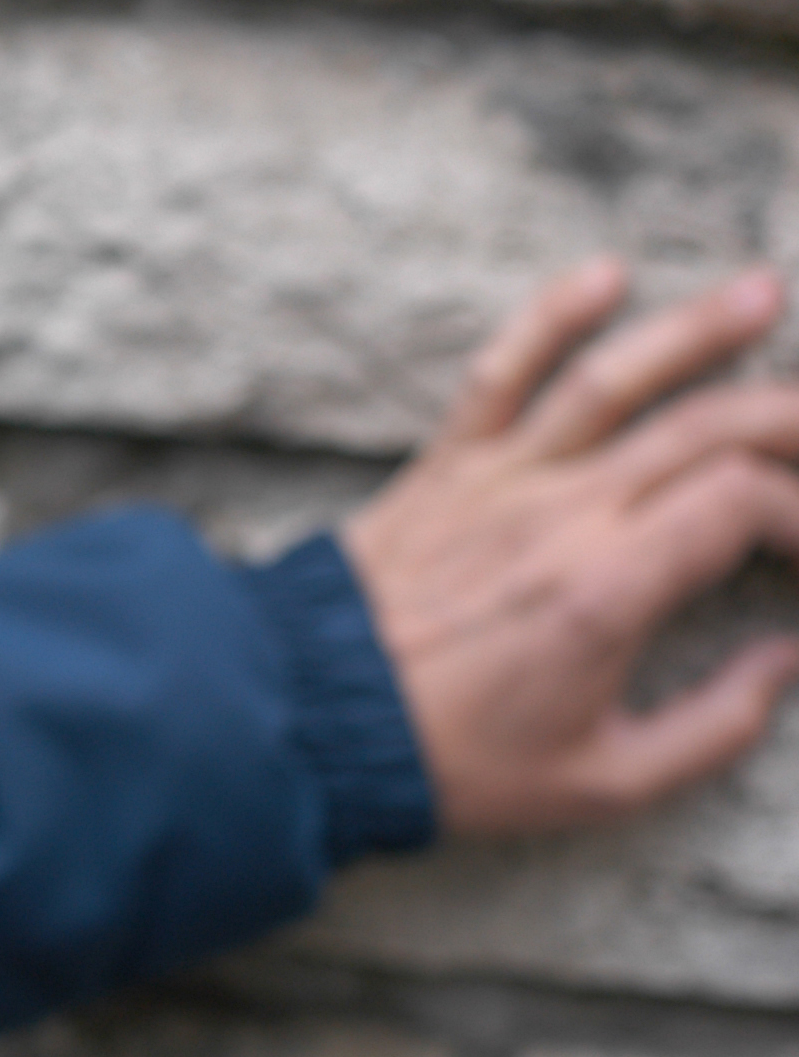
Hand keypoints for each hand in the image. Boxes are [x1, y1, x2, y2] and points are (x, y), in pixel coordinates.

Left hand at [340, 259, 798, 835]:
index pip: (744, 505)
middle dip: (789, 417)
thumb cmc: (454, 761)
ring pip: (612, 383)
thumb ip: (714, 725)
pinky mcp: (443, 468)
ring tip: (760, 291)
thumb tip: (788, 663)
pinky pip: (498, 374)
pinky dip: (548, 316)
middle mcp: (562, 516)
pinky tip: (605, 274)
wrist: (306, 719)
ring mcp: (499, 481)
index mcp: (610, 590)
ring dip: (694, 332)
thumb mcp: (602, 781)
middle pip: (705, 431)